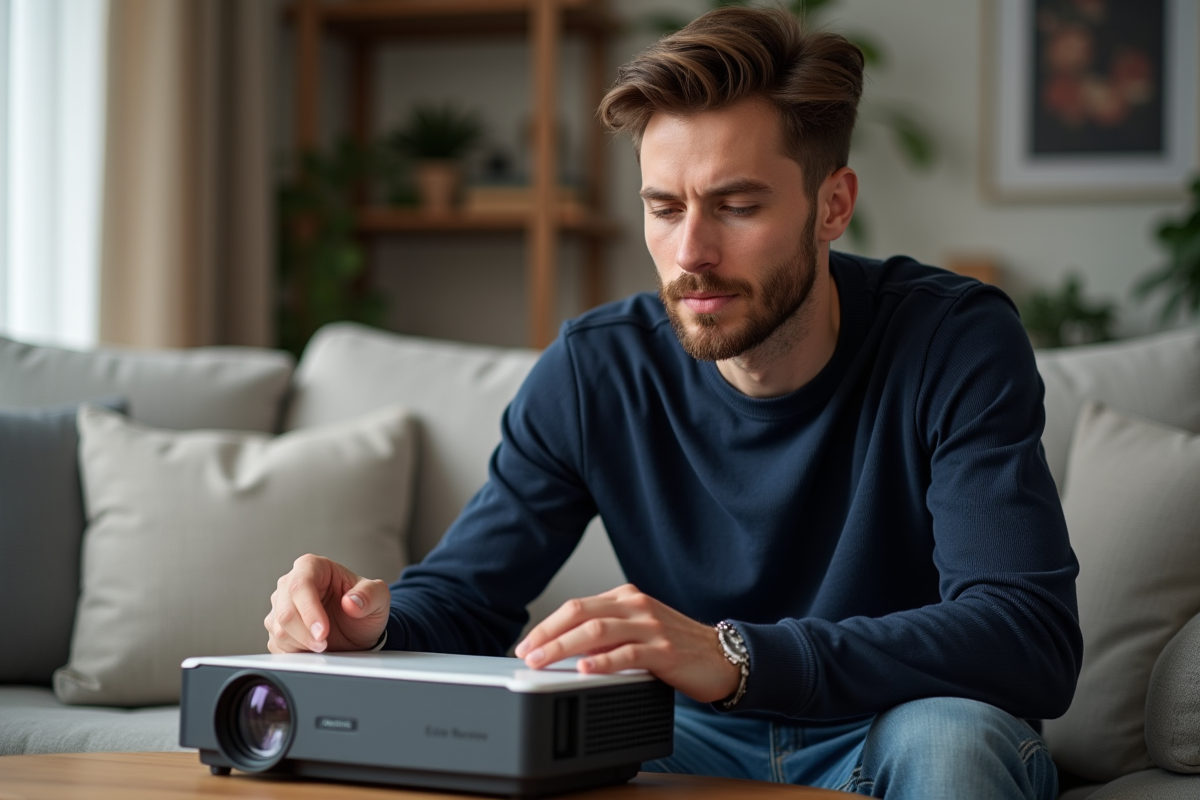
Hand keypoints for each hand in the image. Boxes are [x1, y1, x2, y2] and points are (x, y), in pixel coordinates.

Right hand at [265, 554, 390, 653]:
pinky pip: (277, 643)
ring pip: (279, 629)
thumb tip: (351, 602)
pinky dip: (296, 650)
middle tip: (326, 644)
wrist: (357, 628)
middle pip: (285, 611)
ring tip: (325, 644)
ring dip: (302, 643)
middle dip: (306, 634)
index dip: (310, 611)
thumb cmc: (364, 606)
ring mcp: (280, 605)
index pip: (300, 585)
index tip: (323, 632)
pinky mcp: (276, 626)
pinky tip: (313, 647)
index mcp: (313, 566)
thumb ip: (369, 595)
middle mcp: (291, 582)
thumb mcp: (378, 597)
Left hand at [514, 584, 739, 703]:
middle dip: (547, 634)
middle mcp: (636, 607)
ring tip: (543, 662)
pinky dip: (601, 662)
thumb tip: (567, 648)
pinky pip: (626, 654)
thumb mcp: (639, 630)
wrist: (724, 657)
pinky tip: (583, 669)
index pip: (576, 606)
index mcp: (627, 598)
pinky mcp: (664, 651)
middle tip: (526, 653)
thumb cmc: (679, 646)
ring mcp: (651, 627)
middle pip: (580, 613)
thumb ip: (608, 633)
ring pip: (597, 631)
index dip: (547, 625)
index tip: (527, 643)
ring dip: (563, 647)